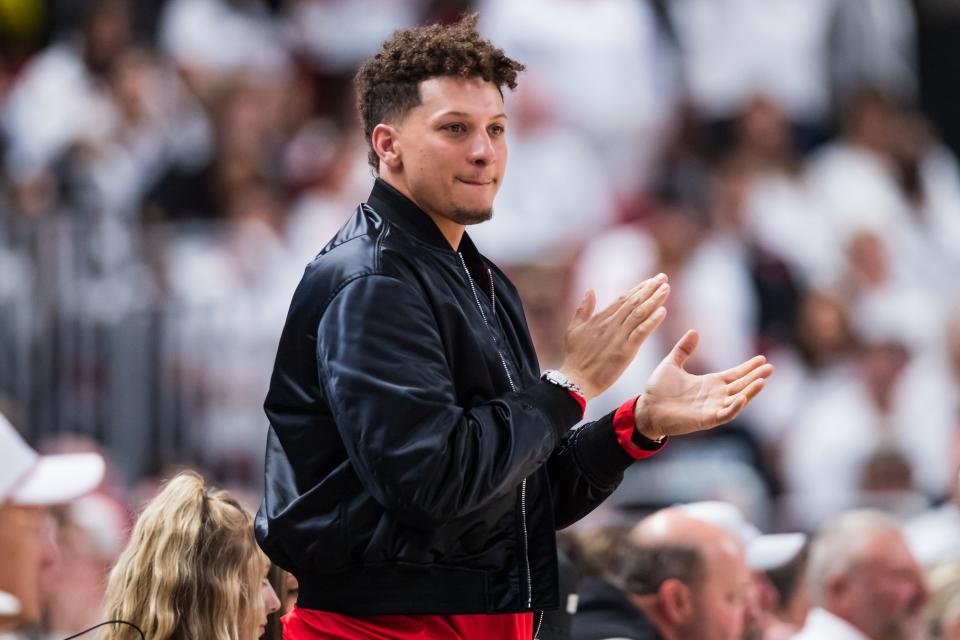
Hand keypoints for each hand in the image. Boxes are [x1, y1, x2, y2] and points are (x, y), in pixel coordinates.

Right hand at [559, 274, 669, 399]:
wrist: (575, 380)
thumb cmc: (574, 357)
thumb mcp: (574, 329)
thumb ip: (583, 309)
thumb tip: (590, 291)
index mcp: (600, 319)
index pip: (622, 299)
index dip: (638, 289)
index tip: (650, 281)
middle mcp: (611, 325)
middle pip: (633, 303)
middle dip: (649, 289)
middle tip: (663, 277)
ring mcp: (618, 337)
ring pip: (639, 314)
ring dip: (654, 300)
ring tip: (666, 288)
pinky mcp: (625, 351)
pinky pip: (641, 333)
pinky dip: (652, 321)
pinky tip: (662, 311)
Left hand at [633, 330, 772, 439]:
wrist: (646, 409)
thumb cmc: (658, 389)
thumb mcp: (672, 363)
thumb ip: (684, 349)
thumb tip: (694, 331)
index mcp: (709, 383)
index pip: (734, 374)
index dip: (748, 367)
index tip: (762, 358)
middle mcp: (714, 396)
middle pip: (741, 386)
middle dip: (756, 377)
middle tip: (770, 367)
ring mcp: (712, 408)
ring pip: (737, 400)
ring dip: (750, 392)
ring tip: (763, 381)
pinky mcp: (705, 420)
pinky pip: (724, 414)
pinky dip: (734, 407)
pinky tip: (742, 398)